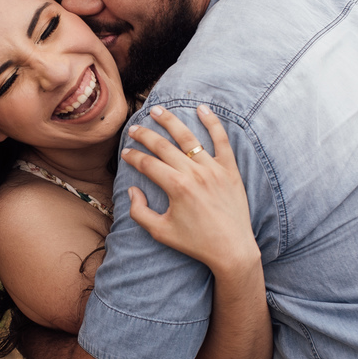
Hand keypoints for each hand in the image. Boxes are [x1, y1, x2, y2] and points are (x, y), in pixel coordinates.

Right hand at [121, 105, 259, 275]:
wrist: (232, 250)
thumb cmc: (196, 243)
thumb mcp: (160, 232)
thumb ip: (139, 212)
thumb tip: (132, 190)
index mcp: (176, 187)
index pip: (147, 164)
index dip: (132, 157)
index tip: (125, 153)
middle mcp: (194, 174)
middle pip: (163, 146)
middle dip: (145, 135)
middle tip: (134, 129)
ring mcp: (213, 169)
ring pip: (188, 138)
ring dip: (171, 121)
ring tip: (157, 110)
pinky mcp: (230, 170)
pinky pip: (222, 140)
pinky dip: (213, 123)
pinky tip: (202, 108)